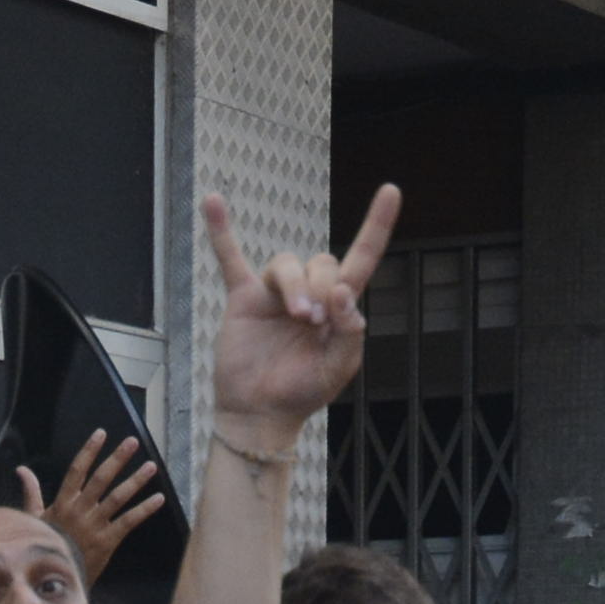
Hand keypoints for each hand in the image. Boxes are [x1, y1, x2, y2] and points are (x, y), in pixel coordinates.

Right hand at [45, 428, 167, 579]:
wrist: (52, 580)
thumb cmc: (45, 546)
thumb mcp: (34, 518)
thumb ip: (31, 491)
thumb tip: (21, 469)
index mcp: (63, 503)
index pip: (77, 471)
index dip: (89, 451)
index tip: (101, 434)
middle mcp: (80, 510)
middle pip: (101, 479)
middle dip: (117, 459)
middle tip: (133, 442)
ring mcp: (95, 525)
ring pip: (117, 498)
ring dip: (135, 481)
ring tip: (151, 466)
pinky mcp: (107, 541)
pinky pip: (128, 522)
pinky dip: (144, 510)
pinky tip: (158, 498)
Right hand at [194, 185, 403, 445]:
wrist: (260, 412)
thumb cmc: (302, 391)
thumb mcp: (338, 368)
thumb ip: (350, 333)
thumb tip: (342, 293)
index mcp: (338, 306)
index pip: (362, 258)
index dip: (377, 226)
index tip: (391, 191)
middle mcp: (309, 292)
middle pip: (323, 261)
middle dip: (321, 287)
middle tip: (313, 322)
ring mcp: (275, 293)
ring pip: (288, 263)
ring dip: (294, 285)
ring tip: (296, 316)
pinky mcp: (244, 298)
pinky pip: (230, 258)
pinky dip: (221, 230)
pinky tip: (212, 200)